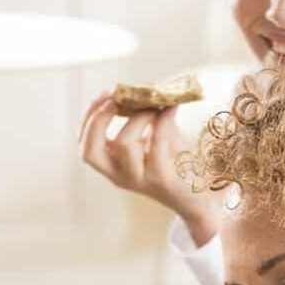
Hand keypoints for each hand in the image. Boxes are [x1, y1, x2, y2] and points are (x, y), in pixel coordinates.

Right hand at [78, 93, 218, 247]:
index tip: (105, 94)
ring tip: (155, 105)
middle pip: (89, 151)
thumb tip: (140, 88)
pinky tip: (172, 108)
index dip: (88, 118)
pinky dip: (162, 119)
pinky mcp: (162, 178)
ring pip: (123, 143)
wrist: (199, 196)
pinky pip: (156, 142)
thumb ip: (140, 117)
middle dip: (98, 119)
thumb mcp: (151, 139)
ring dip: (138, 116)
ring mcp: (139, 179)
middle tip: (116, 98)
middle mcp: (120, 175)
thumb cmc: (174, 161)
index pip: (84, 145)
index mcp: (112, 166)